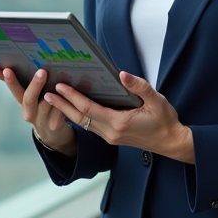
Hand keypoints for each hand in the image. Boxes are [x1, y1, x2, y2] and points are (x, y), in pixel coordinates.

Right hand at [0, 65, 76, 155]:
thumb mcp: (27, 97)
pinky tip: (69, 90)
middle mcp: (29, 112)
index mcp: (22, 103)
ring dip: (54, 91)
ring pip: (47, 103)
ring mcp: (42, 120)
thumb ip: (16, 83)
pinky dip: (64, 100)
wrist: (52, 134)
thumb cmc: (40, 107)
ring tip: (61, 76)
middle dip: (35, 84)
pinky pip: (60, 110)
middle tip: (42, 71)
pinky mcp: (55, 125)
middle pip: (29, 98)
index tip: (7, 69)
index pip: (14, 90)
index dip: (10, 81)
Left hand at [44, 71, 194, 163]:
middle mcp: (111, 132)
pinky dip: (79, 116)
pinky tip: (72, 108)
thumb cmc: (165, 121)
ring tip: (54, 99)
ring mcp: (110, 137)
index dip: (73, 97)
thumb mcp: (156, 100)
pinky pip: (90, 126)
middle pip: (80, 118)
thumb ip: (139, 87)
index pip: (89, 108)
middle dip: (62, 105)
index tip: (60, 86)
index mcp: (119, 123)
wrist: (171, 143)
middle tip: (46, 93)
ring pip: (83, 123)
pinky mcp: (112, 137)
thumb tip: (122, 74)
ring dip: (67, 111)